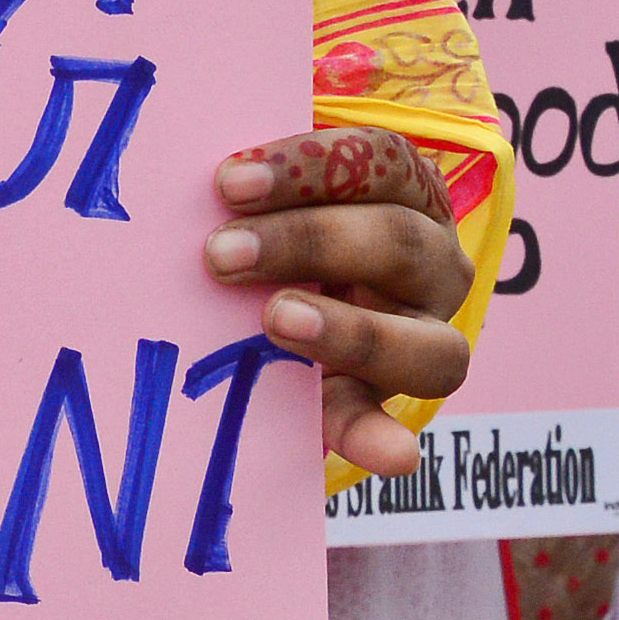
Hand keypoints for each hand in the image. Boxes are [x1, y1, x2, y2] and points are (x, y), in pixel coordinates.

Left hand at [208, 128, 473, 475]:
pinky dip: (385, 438)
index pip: (379, 162)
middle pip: (397, 240)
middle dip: (307, 241)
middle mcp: (431, 262)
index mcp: (407, 192)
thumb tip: (187, 170)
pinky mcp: (385, 399)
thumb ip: (253, 185)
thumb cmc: (273, 227)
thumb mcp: (275, 196)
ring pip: (420, 336)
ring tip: (277, 321)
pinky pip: (390, 420)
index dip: (309, 167)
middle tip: (221, 254)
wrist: (288, 305)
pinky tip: (391, 457)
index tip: (229, 182)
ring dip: (350, 331)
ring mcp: (423, 334)